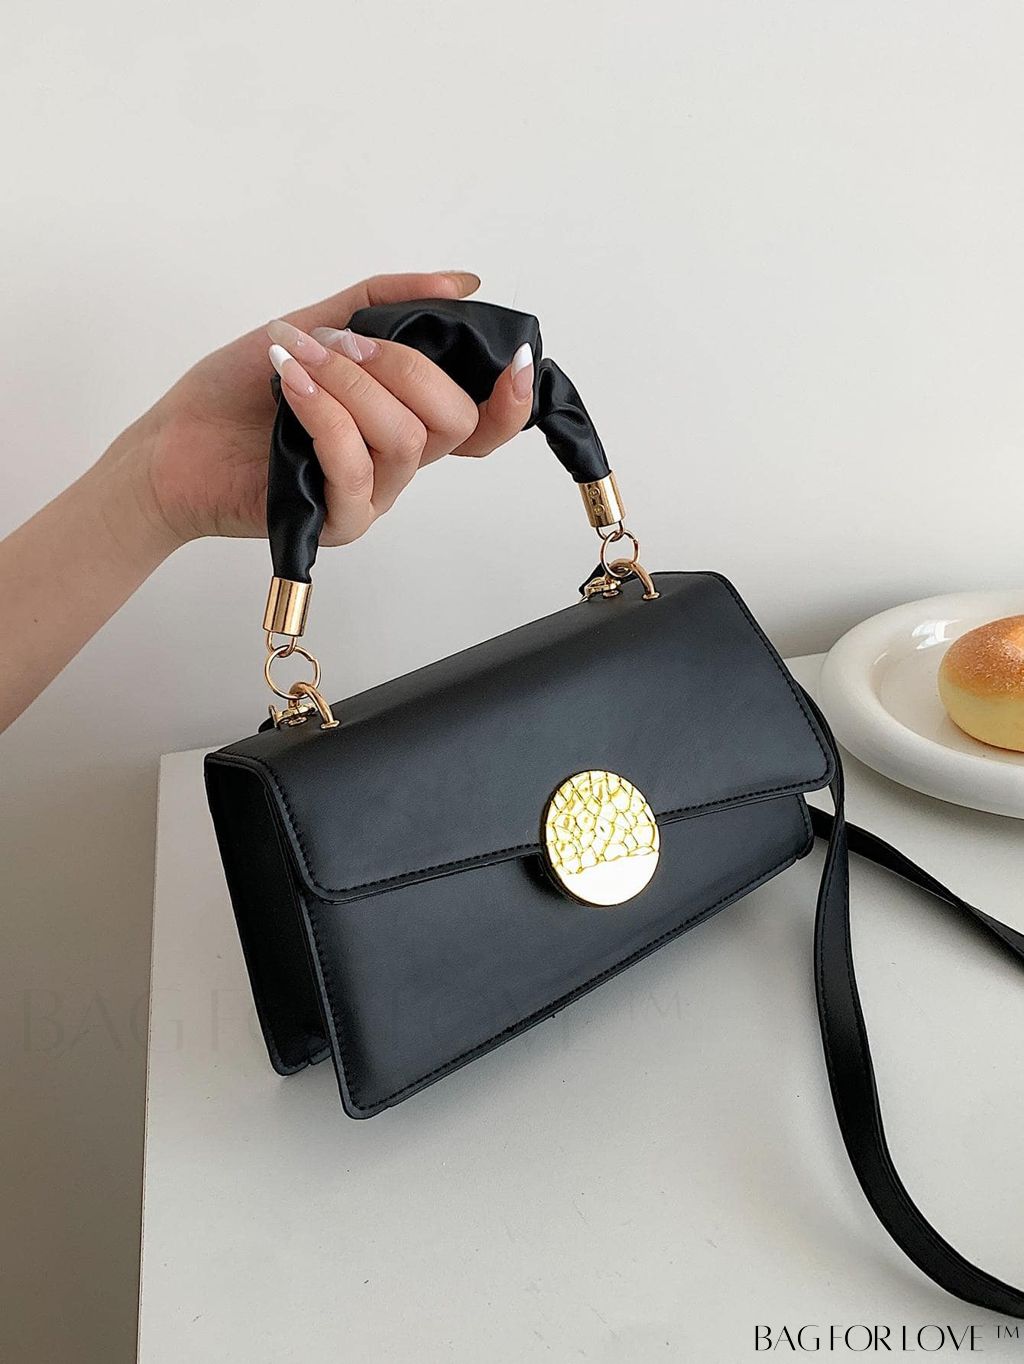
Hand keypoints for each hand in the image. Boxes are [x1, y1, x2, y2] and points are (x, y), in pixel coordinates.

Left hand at [125, 270, 534, 547]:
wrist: (173, 443)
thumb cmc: (239, 393)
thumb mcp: (317, 326)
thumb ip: (386, 303)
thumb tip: (462, 282)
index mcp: (404, 421)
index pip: (484, 425)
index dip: (510, 399)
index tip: (512, 357)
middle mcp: (398, 464)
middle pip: (455, 422)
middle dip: (405, 366)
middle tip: (344, 342)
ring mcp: (371, 496)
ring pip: (406, 440)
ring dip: (353, 384)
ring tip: (300, 357)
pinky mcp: (335, 521)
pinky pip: (354, 466)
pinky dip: (325, 414)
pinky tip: (292, 384)